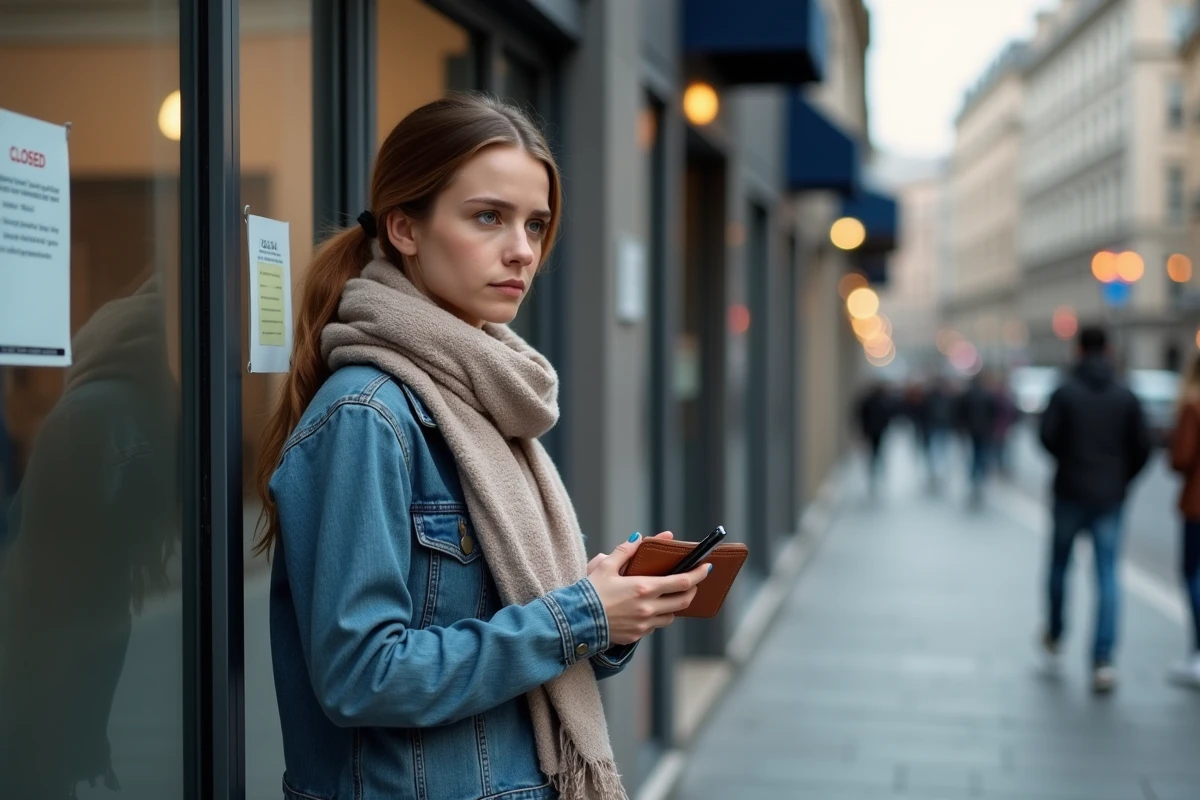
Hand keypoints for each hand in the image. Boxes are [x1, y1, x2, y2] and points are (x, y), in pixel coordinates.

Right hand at [587, 533, 710, 644]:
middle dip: (692, 591)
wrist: (575, 621)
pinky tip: (648, 609)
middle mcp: (648, 608)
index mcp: (644, 588)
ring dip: (674, 606)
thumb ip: (625, 550)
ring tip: (669, 596)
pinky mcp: (636, 636)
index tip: (707, 567)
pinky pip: (654, 626)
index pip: (682, 581)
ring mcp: (643, 625)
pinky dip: (656, 617)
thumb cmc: (589, 591)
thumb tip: (640, 537)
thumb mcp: (606, 566)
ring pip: (671, 616)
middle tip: (693, 582)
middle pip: (683, 601)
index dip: (698, 574)